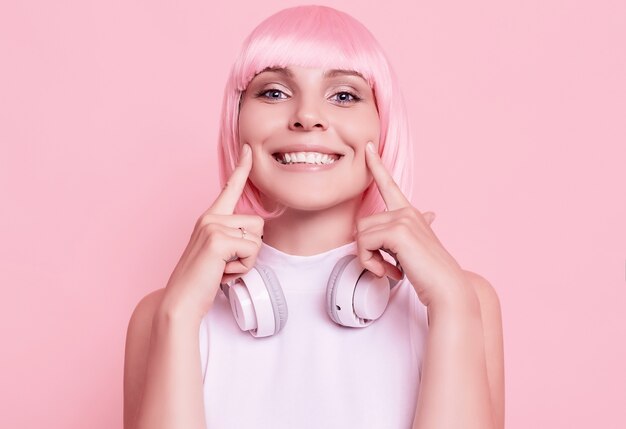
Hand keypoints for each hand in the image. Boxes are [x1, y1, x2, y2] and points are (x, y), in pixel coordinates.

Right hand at [160, 144, 263, 320]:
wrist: (180, 302)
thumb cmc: (201, 282)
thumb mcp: (219, 254)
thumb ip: (233, 238)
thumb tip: (256, 234)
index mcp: (210, 218)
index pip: (230, 188)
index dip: (242, 167)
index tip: (249, 149)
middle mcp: (210, 217)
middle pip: (258, 223)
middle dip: (250, 250)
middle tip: (226, 265)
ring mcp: (212, 226)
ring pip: (257, 238)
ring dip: (247, 260)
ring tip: (223, 269)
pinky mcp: (217, 240)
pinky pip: (252, 251)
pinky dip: (242, 268)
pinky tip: (222, 274)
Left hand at [355, 142, 468, 308]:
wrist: (446, 288)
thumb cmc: (429, 273)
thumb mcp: (415, 248)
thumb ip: (410, 232)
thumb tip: (431, 214)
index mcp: (409, 213)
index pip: (389, 185)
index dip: (377, 166)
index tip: (368, 147)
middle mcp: (406, 211)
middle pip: (361, 224)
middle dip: (366, 250)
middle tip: (384, 267)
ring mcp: (403, 219)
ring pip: (360, 235)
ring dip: (368, 259)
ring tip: (388, 270)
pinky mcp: (398, 231)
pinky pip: (364, 244)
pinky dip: (370, 263)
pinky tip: (390, 272)